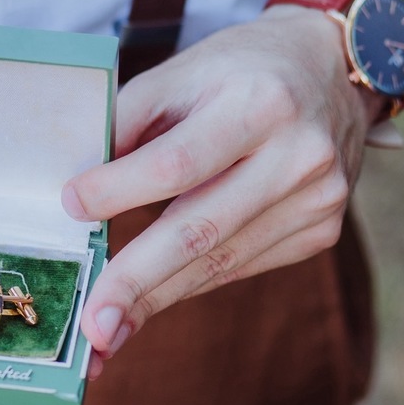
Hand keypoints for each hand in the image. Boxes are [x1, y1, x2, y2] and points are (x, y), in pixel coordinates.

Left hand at [63, 4, 386, 371]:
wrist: (332, 70)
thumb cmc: (240, 70)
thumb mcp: (181, 73)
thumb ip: (128, 125)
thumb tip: (77, 195)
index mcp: (259, 103)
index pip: (178, 162)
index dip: (120, 190)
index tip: (70, 209)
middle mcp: (299, 155)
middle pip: (200, 231)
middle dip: (137, 284)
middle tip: (93, 328)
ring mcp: (317, 199)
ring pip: (219, 263)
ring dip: (155, 299)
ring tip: (106, 334)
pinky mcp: (320, 230)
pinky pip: (239, 268)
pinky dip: (188, 283)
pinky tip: (151, 297)